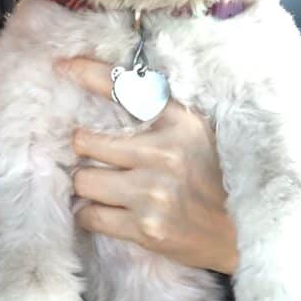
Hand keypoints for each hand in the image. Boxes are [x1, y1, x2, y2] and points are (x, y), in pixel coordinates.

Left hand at [57, 56, 238, 274]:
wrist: (238, 234)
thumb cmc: (210, 175)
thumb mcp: (192, 130)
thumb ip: (156, 106)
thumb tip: (104, 81)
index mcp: (179, 123)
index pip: (124, 88)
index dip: (87, 73)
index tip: (62, 66)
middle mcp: (165, 155)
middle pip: (85, 143)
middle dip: (83, 149)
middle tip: (92, 154)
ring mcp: (154, 194)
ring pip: (83, 181)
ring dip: (86, 183)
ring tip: (102, 184)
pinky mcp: (145, 229)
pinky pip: (90, 216)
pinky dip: (90, 213)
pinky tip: (105, 209)